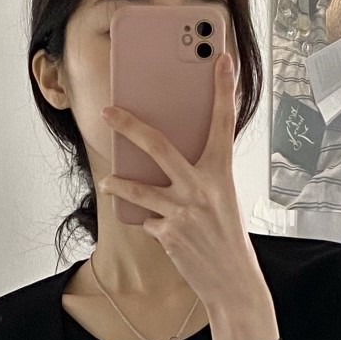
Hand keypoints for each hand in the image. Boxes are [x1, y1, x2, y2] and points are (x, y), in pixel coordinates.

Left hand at [97, 50, 274, 339]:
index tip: (220, 56)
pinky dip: (144, 220)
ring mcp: (183, 211)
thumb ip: (200, 176)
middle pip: (159, 146)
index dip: (223, 88)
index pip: (223, 122)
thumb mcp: (222, 199)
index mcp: (221, 173)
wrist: (232, 283)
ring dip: (118, 182)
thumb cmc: (226, 238)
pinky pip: (145, 219)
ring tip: (108, 181)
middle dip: (130, 126)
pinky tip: (149, 225)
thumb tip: (168, 156)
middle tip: (109, 112)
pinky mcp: (168, 234)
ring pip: (139, 188)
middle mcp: (202, 188)